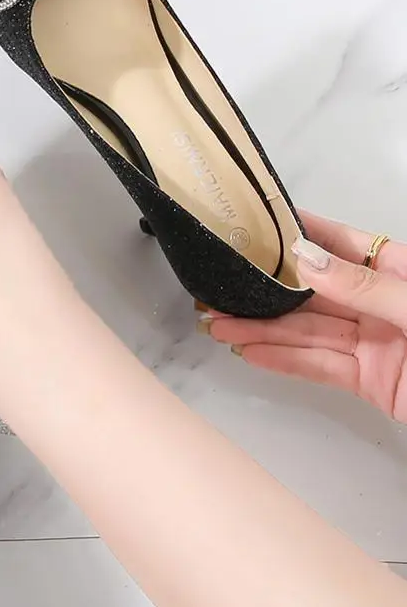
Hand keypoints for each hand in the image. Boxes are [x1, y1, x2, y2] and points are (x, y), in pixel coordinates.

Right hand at [202, 211, 406, 420]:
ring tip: (218, 324)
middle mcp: (384, 303)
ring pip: (308, 332)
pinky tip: (250, 352)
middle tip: (219, 287)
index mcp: (403, 272)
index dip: (297, 232)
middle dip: (264, 291)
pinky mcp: (372, 381)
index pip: (341, 243)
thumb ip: (364, 286)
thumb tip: (306, 258)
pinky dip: (283, 362)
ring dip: (262, 329)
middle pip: (314, 293)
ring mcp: (377, 343)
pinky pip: (319, 367)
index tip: (252, 224)